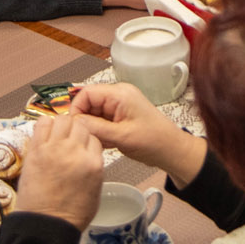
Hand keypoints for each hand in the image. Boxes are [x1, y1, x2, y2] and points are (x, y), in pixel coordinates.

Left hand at [14, 115, 103, 229]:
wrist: (45, 224)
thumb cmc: (71, 213)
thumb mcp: (96, 190)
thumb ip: (94, 166)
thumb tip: (87, 153)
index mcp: (93, 163)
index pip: (95, 137)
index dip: (88, 142)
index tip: (81, 148)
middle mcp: (75, 152)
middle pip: (80, 125)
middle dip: (76, 131)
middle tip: (69, 141)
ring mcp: (54, 149)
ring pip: (62, 119)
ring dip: (62, 125)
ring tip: (57, 136)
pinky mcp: (36, 150)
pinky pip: (42, 123)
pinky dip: (45, 124)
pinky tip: (46, 135)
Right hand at [72, 82, 206, 185]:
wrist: (171, 150)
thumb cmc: (153, 141)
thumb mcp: (121, 136)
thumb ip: (95, 128)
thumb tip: (73, 123)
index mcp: (120, 94)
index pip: (86, 93)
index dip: (76, 109)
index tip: (74, 127)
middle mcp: (119, 95)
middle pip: (88, 102)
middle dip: (85, 121)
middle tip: (90, 138)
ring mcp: (120, 105)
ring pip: (93, 113)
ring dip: (94, 128)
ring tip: (104, 142)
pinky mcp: (121, 116)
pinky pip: (101, 120)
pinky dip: (100, 132)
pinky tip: (109, 143)